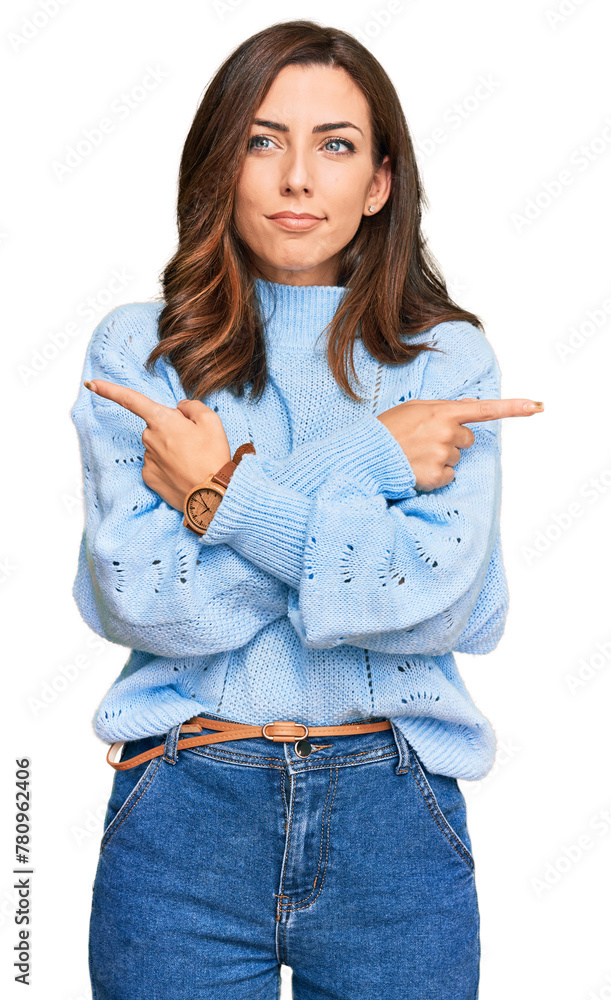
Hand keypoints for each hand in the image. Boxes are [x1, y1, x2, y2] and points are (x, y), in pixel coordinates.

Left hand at [84, 379, 230, 510]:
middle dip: (170, 429)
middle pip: (155, 426)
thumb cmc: (212, 456)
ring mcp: (147, 459)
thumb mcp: (211, 420)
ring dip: (171, 448)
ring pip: (156, 445)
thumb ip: (192, 406)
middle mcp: (149, 438)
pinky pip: (156, 464)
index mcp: (162, 420)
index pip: (131, 400)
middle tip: (195, 443)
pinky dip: (168, 466)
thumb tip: (180, 408)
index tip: (92, 384)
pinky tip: (183, 472)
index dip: (110, 390)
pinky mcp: (148, 477)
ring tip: (193, 460)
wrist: (212, 495)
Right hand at [376, 397, 543, 491]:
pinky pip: (448, 477)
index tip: (535, 406)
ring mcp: (441, 455)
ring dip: (440, 459)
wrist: (367, 455)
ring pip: (456, 459)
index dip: (512, 408)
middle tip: (425, 441)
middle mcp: (446, 432)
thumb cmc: (388, 429)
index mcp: (442, 411)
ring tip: (415, 455)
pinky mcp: (435, 476)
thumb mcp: (414, 408)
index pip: (484, 409)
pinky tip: (416, 468)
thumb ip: (443, 407)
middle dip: (452, 441)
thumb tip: (470, 406)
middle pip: (468, 440)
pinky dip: (435, 476)